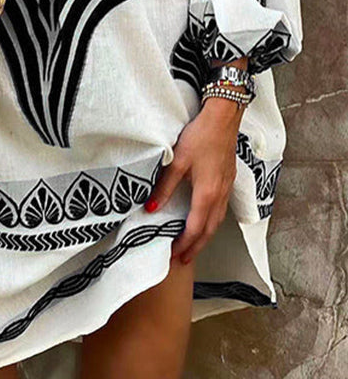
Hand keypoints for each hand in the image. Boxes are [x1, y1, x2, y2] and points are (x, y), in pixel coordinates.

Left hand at [145, 96, 242, 263]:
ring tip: (193, 244)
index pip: (195, 229)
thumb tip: (151, 208)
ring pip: (217, 221)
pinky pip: (221, 209)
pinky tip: (205, 219)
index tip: (174, 255)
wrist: (223, 118)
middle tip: (183, 259)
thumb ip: (164, 187)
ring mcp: (226, 188)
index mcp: (207, 194)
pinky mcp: (228, 179)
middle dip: (196, 247)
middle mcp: (220, 195)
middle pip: (209, 230)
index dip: (184, 244)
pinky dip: (212, 221)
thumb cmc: (201, 136)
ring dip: (205, 236)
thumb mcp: (178, 161)